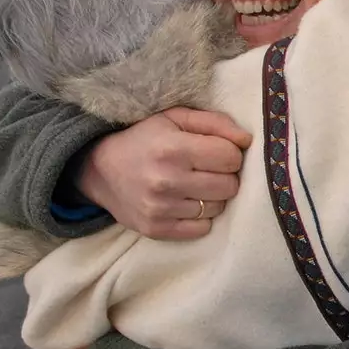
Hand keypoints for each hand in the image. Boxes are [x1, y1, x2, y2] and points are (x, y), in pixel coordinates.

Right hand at [76, 107, 251, 239]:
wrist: (100, 170)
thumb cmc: (145, 139)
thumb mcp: (176, 118)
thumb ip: (216, 123)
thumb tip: (248, 140)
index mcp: (173, 149)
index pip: (231, 157)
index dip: (230, 153)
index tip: (217, 151)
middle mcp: (166, 180)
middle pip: (229, 185)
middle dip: (225, 175)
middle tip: (207, 169)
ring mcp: (160, 209)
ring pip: (218, 208)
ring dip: (213, 196)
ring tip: (194, 184)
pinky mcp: (156, 229)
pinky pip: (202, 229)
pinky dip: (200, 217)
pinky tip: (186, 202)